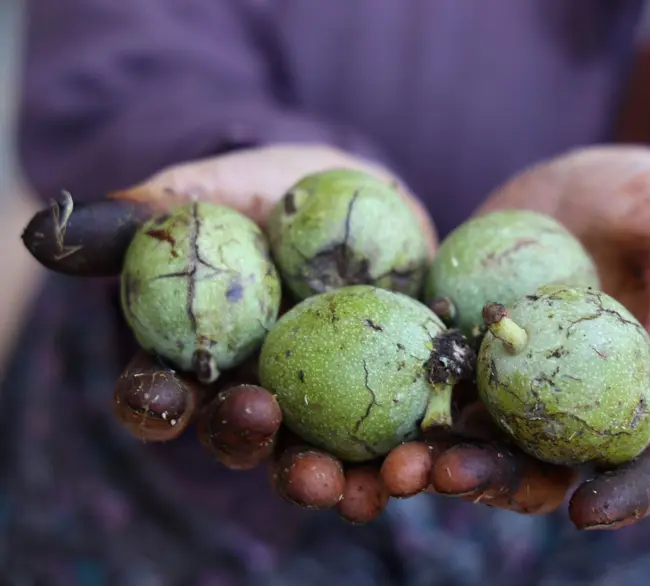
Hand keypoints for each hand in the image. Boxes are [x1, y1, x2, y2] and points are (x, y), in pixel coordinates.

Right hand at [22, 144, 437, 523]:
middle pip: (244, 440)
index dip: (153, 402)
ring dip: (340, 480)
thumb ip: (143, 216)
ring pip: (321, 456)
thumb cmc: (270, 191)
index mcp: (199, 359)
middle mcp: (256, 395)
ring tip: (367, 490)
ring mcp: (323, 404)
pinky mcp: (388, 398)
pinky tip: (425, 463)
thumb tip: (46, 232)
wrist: (359, 196)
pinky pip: (397, 436)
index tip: (164, 397)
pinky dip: (411, 455)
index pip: (159, 391)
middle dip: (258, 452)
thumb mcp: (211, 189)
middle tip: (279, 449)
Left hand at [379, 146, 649, 528]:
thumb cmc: (648, 206)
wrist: (579, 193)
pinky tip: (362, 402)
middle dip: (497, 482)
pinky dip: (401, 405)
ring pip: (476, 440)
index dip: (624, 492)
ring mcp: (513, 386)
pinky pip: (430, 388)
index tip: (590, 509)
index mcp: (641, 393)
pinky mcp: (464, 355)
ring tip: (394, 460)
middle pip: (541, 464)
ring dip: (434, 459)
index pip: (646, 458)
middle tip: (451, 476)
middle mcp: (573, 406)